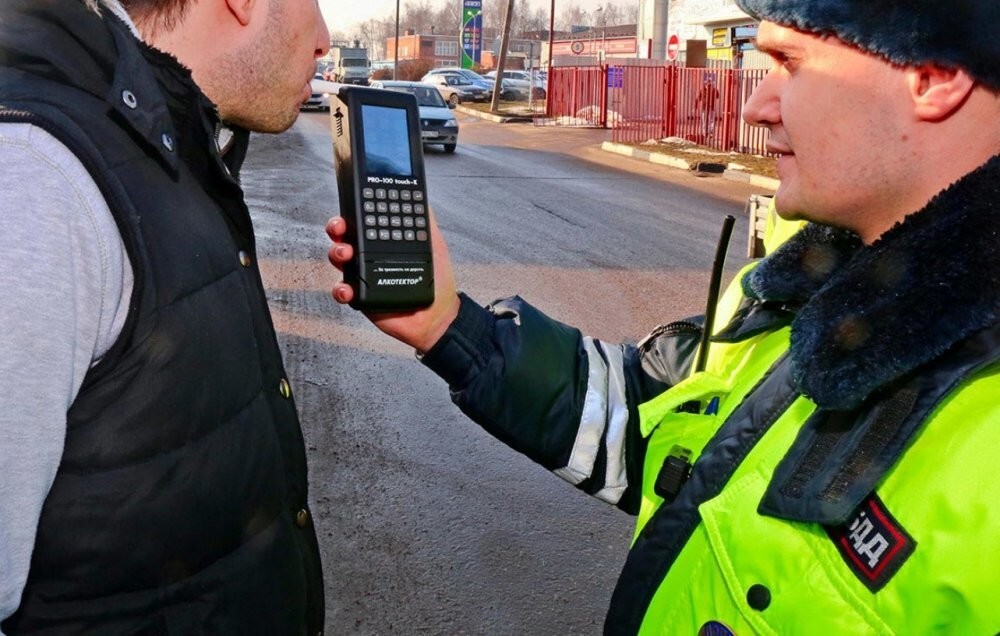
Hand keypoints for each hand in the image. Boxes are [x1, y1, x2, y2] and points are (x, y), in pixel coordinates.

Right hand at [326, 211, 460, 353]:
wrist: (439, 314)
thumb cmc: (438, 280)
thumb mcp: (434, 244)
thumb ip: (426, 220)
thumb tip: (421, 197)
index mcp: (384, 241)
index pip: (364, 221)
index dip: (354, 211)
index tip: (353, 204)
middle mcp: (370, 256)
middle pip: (345, 236)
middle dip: (337, 228)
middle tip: (340, 228)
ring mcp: (364, 276)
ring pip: (339, 260)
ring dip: (336, 253)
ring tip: (346, 254)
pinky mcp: (361, 297)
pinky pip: (342, 291)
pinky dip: (340, 289)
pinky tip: (348, 288)